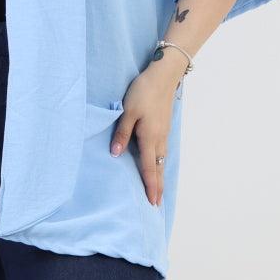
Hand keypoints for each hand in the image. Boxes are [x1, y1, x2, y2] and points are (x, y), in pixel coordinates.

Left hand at [109, 61, 178, 206]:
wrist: (164, 75)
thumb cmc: (143, 91)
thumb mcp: (128, 111)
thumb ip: (122, 133)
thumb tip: (115, 154)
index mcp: (150, 137)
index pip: (149, 168)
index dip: (150, 186)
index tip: (152, 202)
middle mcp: (160, 139)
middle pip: (158, 168)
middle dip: (158, 187)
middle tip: (156, 204)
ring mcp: (164, 133)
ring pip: (162, 160)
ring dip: (160, 176)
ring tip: (157, 190)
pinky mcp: (164, 127)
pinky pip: (162, 152)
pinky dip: (160, 164)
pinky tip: (157, 165)